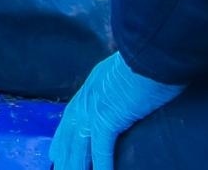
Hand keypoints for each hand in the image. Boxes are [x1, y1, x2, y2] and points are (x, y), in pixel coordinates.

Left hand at [50, 53, 184, 169]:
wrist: (152, 48)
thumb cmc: (150, 56)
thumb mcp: (131, 67)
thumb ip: (124, 82)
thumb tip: (132, 90)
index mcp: (94, 84)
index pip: (73, 115)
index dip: (63, 136)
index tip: (55, 152)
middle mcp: (89, 96)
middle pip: (70, 133)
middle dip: (64, 155)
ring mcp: (96, 107)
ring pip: (80, 145)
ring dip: (76, 165)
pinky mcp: (108, 117)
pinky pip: (101, 148)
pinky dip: (101, 165)